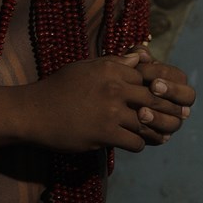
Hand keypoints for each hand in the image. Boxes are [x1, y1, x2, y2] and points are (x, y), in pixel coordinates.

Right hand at [25, 53, 190, 153]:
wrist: (35, 112)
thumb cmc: (59, 87)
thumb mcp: (85, 68)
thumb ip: (113, 63)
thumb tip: (137, 58)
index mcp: (110, 68)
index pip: (147, 77)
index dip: (156, 88)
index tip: (160, 98)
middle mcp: (114, 87)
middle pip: (153, 99)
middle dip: (162, 110)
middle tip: (168, 120)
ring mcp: (110, 111)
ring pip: (147, 123)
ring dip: (151, 130)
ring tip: (153, 134)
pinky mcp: (105, 133)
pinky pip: (135, 141)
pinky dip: (137, 144)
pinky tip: (130, 142)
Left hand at [128, 47, 194, 144]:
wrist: (106, 100)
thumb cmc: (121, 77)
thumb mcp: (126, 64)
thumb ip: (134, 56)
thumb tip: (142, 54)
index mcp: (173, 82)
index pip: (179, 77)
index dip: (165, 74)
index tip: (146, 72)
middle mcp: (177, 102)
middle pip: (188, 98)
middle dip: (172, 92)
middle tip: (153, 88)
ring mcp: (170, 120)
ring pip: (175, 121)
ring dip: (159, 116)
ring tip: (141, 111)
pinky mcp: (158, 136)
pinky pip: (160, 137)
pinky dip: (149, 131)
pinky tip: (137, 124)